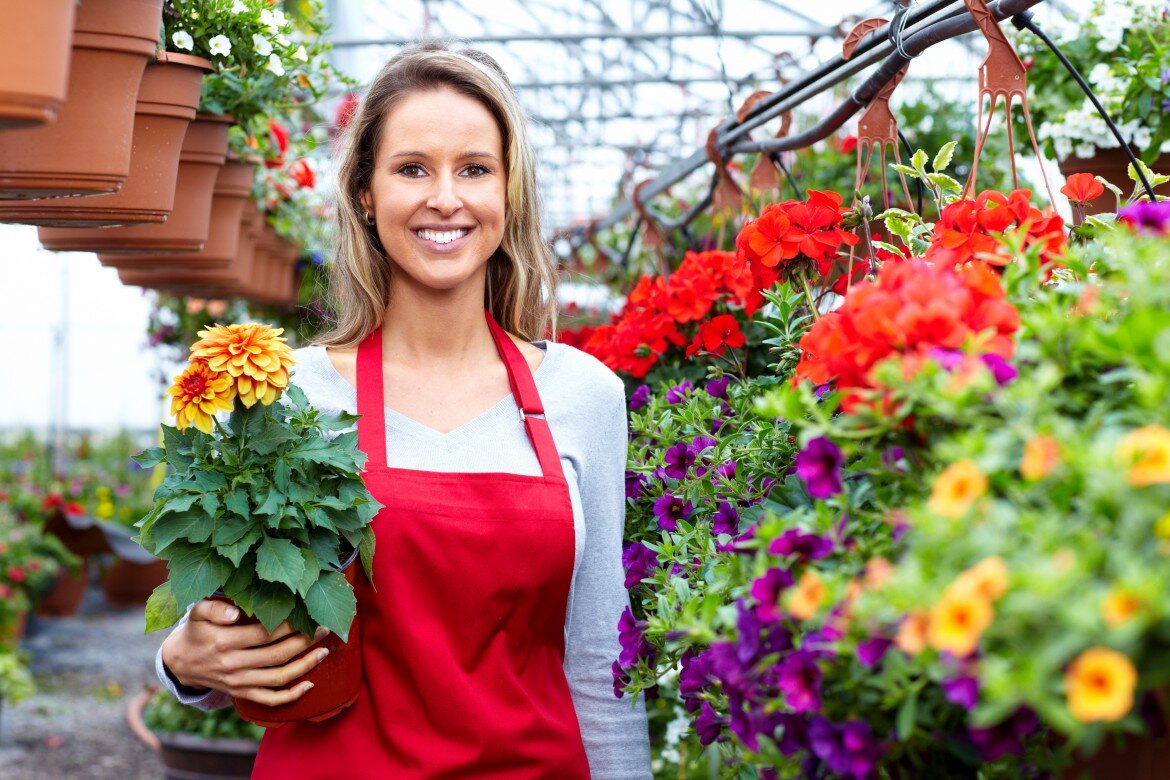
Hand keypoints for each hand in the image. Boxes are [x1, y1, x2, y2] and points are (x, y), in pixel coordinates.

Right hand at [161, 598, 329, 706]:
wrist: (180, 662)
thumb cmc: (196, 631)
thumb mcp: (197, 613)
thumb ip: (213, 608)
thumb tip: (236, 613)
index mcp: (225, 641)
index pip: (265, 633)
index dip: (290, 625)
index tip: (309, 614)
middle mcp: (234, 664)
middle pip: (277, 655)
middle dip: (305, 642)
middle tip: (324, 629)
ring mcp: (239, 682)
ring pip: (279, 677)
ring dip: (305, 666)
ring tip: (324, 652)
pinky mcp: (242, 693)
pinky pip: (270, 699)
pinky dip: (291, 696)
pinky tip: (309, 684)